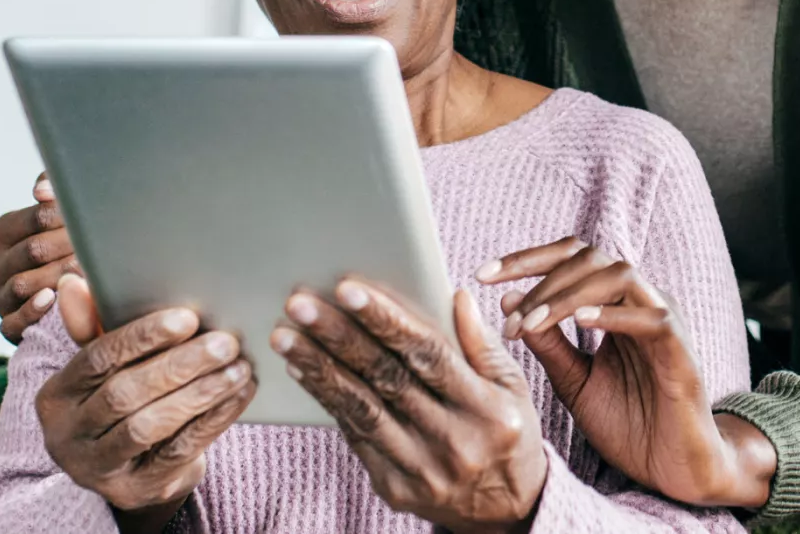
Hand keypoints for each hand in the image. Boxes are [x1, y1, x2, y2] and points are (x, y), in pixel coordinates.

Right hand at [0, 172, 79, 342]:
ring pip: (23, 284)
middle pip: (33, 250)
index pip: (37, 217)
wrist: (77, 295)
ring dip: (60, 277)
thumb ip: (53, 190)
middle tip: (102, 246)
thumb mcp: (62, 214)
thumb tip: (42, 190)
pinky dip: (33, 310)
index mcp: (3, 232)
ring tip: (89, 271)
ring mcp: (0, 297)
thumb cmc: (70, 244)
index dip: (69, 216)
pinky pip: (13, 321)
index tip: (95, 217)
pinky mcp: (8, 326)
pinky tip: (52, 299)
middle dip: (70, 246)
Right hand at [37, 275, 255, 531]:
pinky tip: (239, 394)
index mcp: (55, 397)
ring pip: (149, 426)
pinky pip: (178, 451)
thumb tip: (72, 281)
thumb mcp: (103, 368)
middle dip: (179, 365)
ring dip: (200, 392)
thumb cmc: (118, 400)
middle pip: (124, 394)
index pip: (95, 359)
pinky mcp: (135, 489)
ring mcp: (98, 468)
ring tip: (238, 367)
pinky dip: (213, 419)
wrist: (131, 469)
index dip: (141, 337)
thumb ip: (93, 328)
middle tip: (225, 342)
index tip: (187, 318)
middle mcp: (67, 436)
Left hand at [272, 280, 546, 533]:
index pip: (429, 355)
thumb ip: (482, 343)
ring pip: (361, 409)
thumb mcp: (514, 387)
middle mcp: (453, 441)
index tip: (348, 289)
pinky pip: (355, 436)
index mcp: (487, 409)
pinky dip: (327, 401)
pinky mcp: (394, 488)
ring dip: (319, 368)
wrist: (507, 510)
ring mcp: (420, 469)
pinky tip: (304, 372)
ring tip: (285, 336)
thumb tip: (457, 296)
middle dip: (339, 337)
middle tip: (300, 304)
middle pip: (386, 379)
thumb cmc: (509, 433)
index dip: (386, 320)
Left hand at [480, 239, 775, 508]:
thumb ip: (547, 344)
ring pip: (619, 276)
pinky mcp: (681, 352)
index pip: (571, 259)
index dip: (526, 260)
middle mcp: (642, 302)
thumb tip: (508, 300)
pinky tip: (580, 323)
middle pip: (591, 257)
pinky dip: (615, 315)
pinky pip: (652, 320)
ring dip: (568, 295)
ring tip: (531, 324)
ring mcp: (665, 323)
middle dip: (541, 276)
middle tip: (508, 313)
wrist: (675, 471)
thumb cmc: (629, 425)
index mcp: (617, 305)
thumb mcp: (574, 382)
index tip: (482, 275)